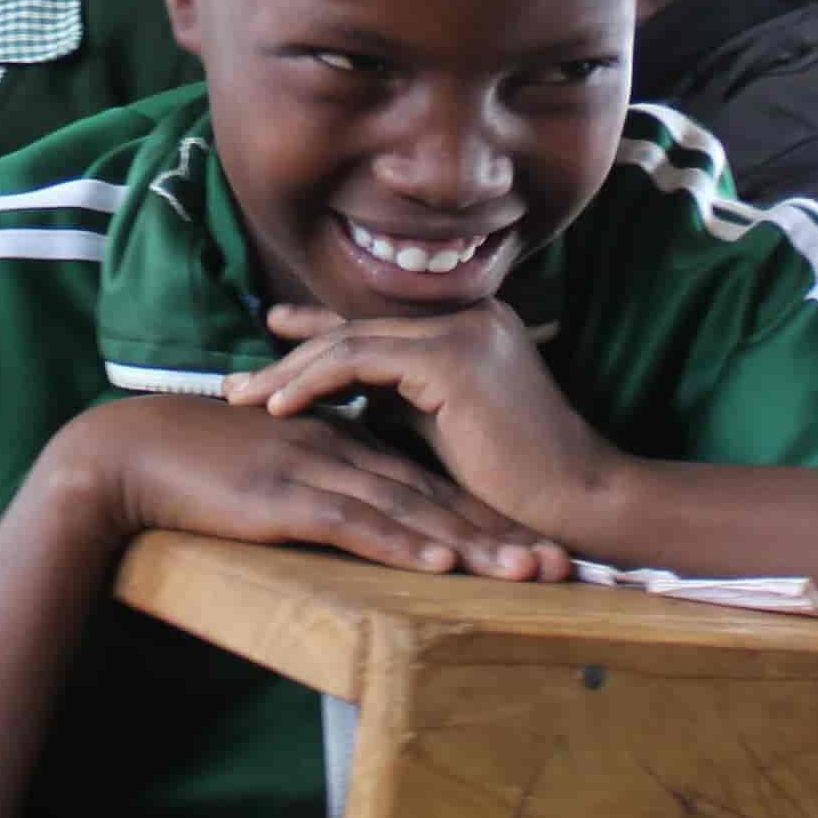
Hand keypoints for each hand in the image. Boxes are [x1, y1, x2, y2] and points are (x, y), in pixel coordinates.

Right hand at [49, 393, 563, 580]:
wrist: (130, 453)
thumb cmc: (195, 466)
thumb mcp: (272, 471)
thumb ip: (318, 483)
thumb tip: (357, 516)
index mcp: (343, 443)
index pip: (427, 480)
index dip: (484, 512)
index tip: (536, 542)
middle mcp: (342, 451)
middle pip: (436, 494)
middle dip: (499, 530)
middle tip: (558, 564)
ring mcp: (317, 471)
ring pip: (410, 509)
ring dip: (470, 544)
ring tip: (525, 572)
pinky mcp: (286, 497)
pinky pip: (355, 524)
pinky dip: (403, 545)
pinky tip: (440, 566)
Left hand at [227, 304, 622, 543]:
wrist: (581, 502)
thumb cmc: (521, 487)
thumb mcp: (449, 433)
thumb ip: (404, 406)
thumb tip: (347, 408)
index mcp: (469, 329)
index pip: (376, 324)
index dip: (317, 333)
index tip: (266, 345)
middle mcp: (467, 315)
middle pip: (356, 328)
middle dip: (289, 355)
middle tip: (236, 383)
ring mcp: (462, 329)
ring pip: (350, 339)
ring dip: (290, 370)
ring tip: (243, 399)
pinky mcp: (453, 357)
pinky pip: (360, 358)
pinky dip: (314, 381)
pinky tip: (280, 407)